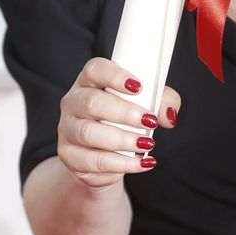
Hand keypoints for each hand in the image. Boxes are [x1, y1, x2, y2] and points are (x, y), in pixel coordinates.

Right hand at [57, 57, 180, 188]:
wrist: (104, 160)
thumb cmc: (126, 123)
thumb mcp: (147, 105)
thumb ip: (162, 102)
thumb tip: (167, 115)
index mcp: (90, 82)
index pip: (95, 70)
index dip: (115, 75)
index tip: (138, 86)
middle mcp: (73, 103)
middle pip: (92, 102)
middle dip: (124, 112)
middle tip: (149, 121)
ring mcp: (67, 130)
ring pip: (89, 133)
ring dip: (123, 140)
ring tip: (147, 144)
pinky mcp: (70, 156)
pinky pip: (94, 161)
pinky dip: (121, 164)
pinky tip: (141, 163)